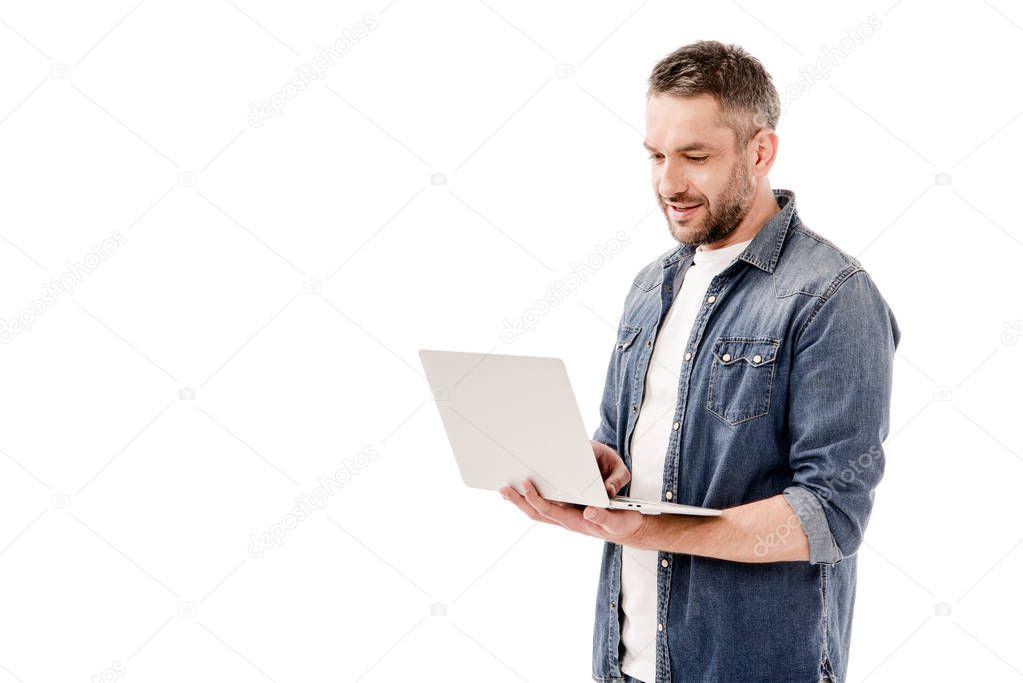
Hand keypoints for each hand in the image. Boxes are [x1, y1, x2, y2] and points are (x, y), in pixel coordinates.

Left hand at [497, 441, 643, 543]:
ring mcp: (565, 517)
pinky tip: (525, 492)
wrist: (628, 529)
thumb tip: (589, 510)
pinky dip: (532, 499)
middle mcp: (566, 520)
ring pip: (538, 510)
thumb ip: (603, 517)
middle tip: (503, 489)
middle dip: (519, 501)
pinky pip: (546, 506)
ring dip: (521, 501)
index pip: (549, 510)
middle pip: (536, 512)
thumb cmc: (623, 524)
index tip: (526, 484)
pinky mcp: (568, 512)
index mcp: (575, 521)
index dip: (535, 498)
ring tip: (506, 490)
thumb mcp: (617, 521)